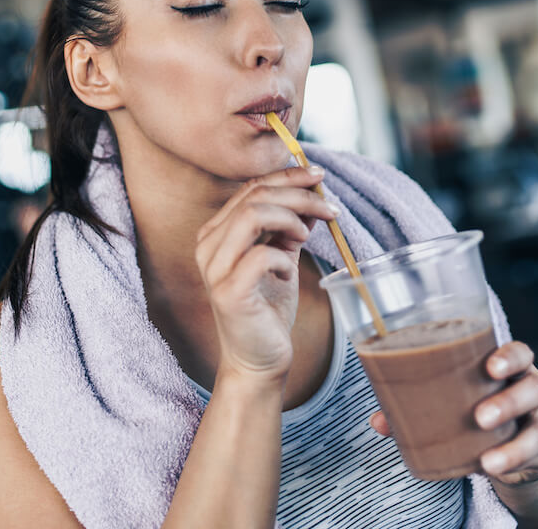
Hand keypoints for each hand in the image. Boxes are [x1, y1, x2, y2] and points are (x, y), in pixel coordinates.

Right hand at [195, 165, 338, 381]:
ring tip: (307, 236)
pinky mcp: (228, 293)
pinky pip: (260, 256)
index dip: (287, 176)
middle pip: (254, 196)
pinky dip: (283, 257)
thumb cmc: (268, 310)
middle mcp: (208, 247)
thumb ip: (289, 228)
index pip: (250, 188)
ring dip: (291, 218)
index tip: (319, 176)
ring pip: (253, 215)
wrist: (259, 361)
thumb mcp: (282, 258)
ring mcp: (214, 270)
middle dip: (298, 194)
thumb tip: (312, 197)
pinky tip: (289, 273)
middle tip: (329, 207)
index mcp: (216, 233)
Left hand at [368, 341, 537, 484]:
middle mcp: (534, 388)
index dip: (509, 357)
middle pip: (535, 387)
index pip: (520, 353)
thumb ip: (420, 406)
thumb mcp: (458, 402)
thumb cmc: (481, 408)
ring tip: (488, 460)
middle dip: (509, 401)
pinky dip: (513, 463)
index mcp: (511, 368)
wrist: (518, 446)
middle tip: (480, 417)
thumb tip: (378, 419)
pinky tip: (493, 469)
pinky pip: (535, 457)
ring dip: (513, 444)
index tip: (489, 366)